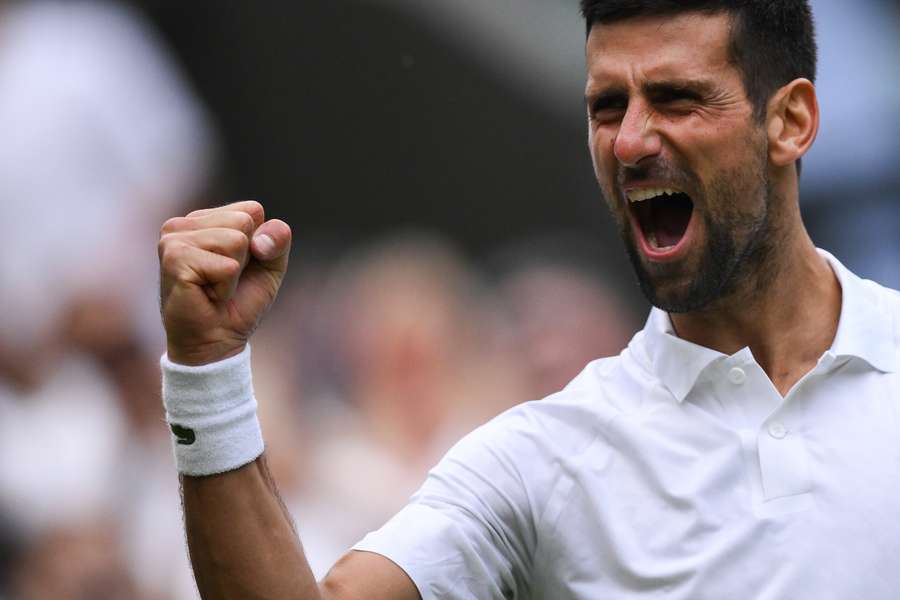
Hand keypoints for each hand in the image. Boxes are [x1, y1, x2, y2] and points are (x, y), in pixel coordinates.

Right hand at [158, 201, 290, 364]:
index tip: (238, 266)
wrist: (215, 341)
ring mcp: (174, 239)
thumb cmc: (239, 302)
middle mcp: (183, 224)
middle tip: (224, 279)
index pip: (252, 210)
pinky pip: (227, 266)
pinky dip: (226, 287)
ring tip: (214, 287)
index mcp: (204, 219)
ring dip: (233, 273)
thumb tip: (260, 239)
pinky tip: (207, 295)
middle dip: (246, 257)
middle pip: (244, 222)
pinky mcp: (175, 260)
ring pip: (235, 240)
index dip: (259, 243)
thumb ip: (278, 240)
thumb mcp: (270, 266)